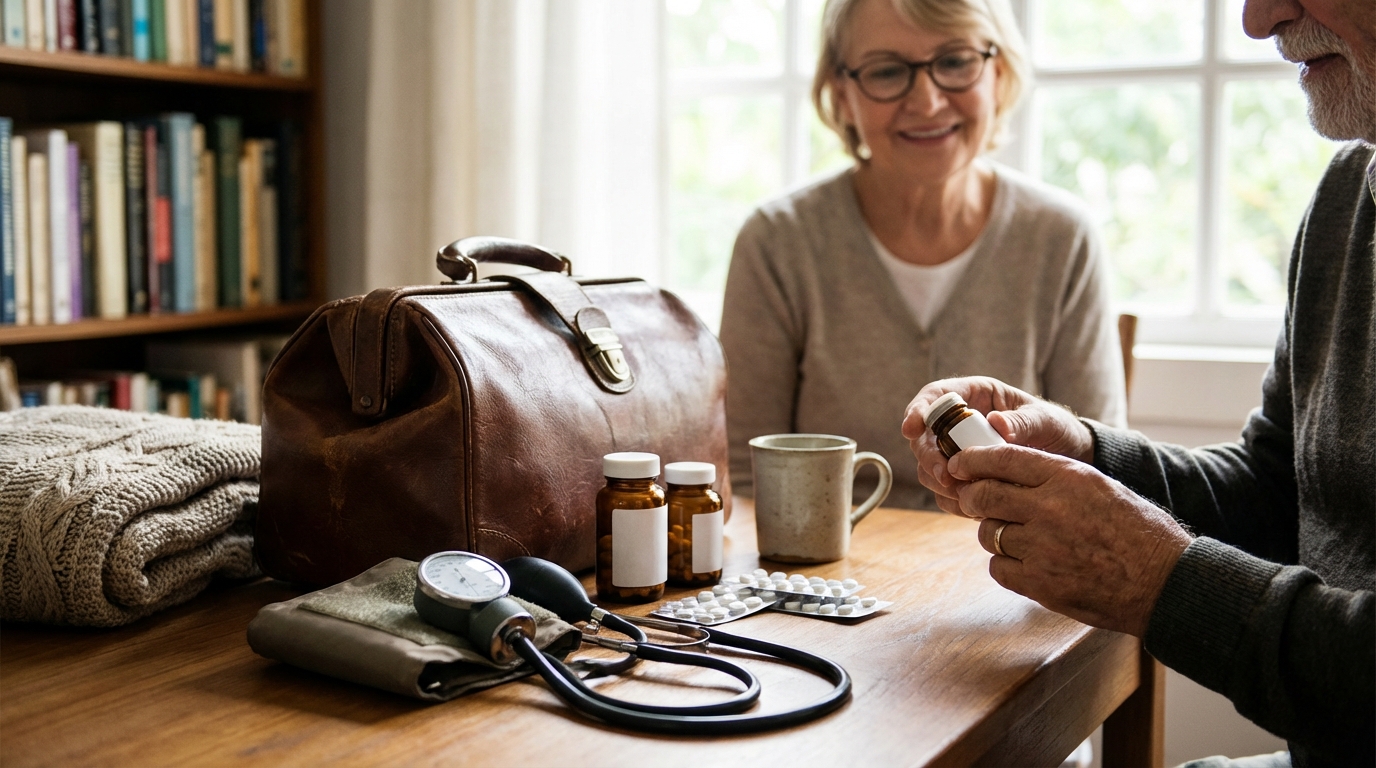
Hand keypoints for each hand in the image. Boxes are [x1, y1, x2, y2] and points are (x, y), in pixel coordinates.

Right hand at [901, 377, 1095, 517]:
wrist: (1068, 460)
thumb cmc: (1056, 429)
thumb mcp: (1045, 421)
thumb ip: (1023, 421)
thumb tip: (996, 423)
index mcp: (974, 395)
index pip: (934, 396)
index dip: (917, 410)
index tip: (911, 428)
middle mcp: (958, 422)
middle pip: (923, 436)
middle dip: (928, 457)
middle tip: (945, 476)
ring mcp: (957, 451)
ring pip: (928, 466)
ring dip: (938, 481)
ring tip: (964, 495)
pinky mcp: (962, 477)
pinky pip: (944, 491)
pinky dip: (952, 500)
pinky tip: (972, 507)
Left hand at [953, 443, 1191, 636]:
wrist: (1164, 582)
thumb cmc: (1139, 532)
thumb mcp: (1100, 487)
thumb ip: (1055, 479)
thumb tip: (1010, 474)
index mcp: (1067, 477)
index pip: (1002, 459)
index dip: (973, 460)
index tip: (960, 465)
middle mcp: (1049, 509)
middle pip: (984, 496)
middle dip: (972, 497)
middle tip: (973, 500)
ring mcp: (1042, 548)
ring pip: (988, 534)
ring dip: (994, 534)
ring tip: (1014, 536)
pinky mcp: (1039, 583)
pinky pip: (999, 568)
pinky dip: (1005, 565)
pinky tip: (1024, 562)